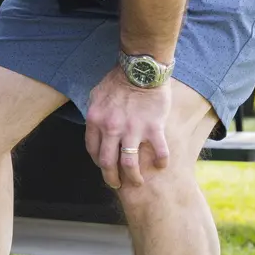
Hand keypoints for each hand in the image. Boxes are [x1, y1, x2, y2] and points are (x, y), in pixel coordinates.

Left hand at [85, 66, 170, 188]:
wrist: (140, 69)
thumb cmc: (117, 80)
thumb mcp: (96, 96)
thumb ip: (94, 114)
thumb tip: (93, 128)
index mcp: (95, 120)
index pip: (92, 150)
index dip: (98, 162)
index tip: (104, 166)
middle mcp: (111, 128)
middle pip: (108, 163)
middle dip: (111, 178)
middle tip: (116, 184)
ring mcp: (132, 129)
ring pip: (129, 164)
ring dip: (133, 178)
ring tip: (137, 183)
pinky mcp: (153, 128)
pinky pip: (158, 152)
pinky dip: (160, 162)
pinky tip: (161, 165)